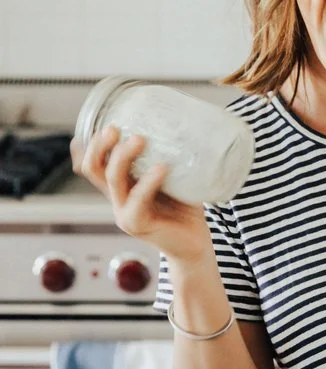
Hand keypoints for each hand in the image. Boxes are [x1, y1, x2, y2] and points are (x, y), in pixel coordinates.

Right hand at [72, 126, 212, 265]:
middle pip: (93, 168)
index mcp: (123, 184)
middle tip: (115, 127)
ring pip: (112, 180)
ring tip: (140, 139)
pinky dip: (148, 182)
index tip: (99, 124)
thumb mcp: (176, 178)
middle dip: (100, 145)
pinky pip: (137, 200)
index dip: (88, 146)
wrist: (194, 245)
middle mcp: (118, 197)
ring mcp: (124, 211)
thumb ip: (174, 157)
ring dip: (122, 157)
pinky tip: (162, 168)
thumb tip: (187, 122)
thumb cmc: (185, 209)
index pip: (95, 164)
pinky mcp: (137, 224)